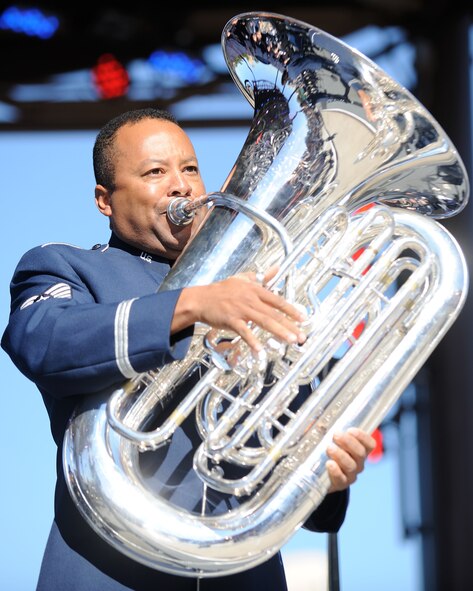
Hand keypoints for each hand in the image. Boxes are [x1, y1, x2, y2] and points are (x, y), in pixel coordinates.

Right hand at [173, 266, 306, 351]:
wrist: (200, 299)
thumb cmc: (222, 290)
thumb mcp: (242, 279)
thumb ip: (261, 276)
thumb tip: (276, 268)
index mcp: (254, 289)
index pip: (277, 300)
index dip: (291, 310)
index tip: (303, 318)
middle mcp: (250, 299)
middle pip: (274, 313)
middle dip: (290, 325)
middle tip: (302, 336)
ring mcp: (240, 310)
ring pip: (263, 321)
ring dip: (279, 331)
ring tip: (291, 340)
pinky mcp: (231, 320)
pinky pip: (244, 332)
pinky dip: (252, 341)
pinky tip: (260, 351)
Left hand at [325, 427, 375, 492]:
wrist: (321, 477)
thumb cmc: (329, 453)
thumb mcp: (332, 441)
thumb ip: (330, 432)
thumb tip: (320, 422)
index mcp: (360, 451)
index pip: (369, 444)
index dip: (363, 437)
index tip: (350, 430)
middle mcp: (358, 463)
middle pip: (360, 453)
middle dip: (348, 443)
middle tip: (336, 435)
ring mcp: (351, 475)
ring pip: (351, 466)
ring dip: (341, 455)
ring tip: (329, 448)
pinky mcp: (340, 484)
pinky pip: (341, 479)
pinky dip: (336, 471)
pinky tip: (329, 464)